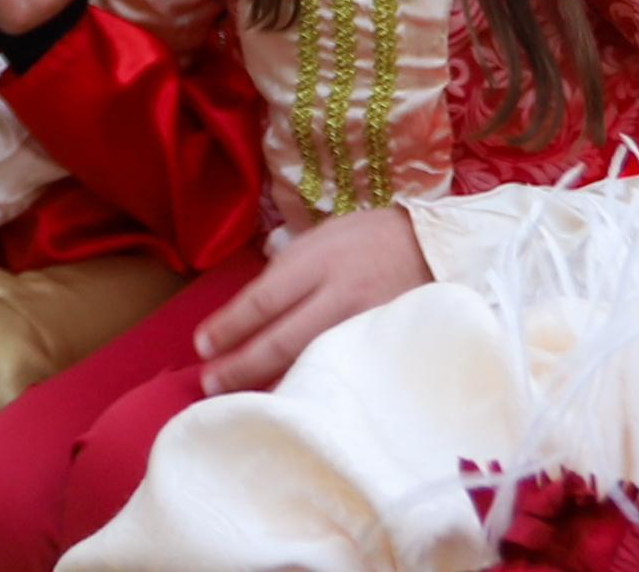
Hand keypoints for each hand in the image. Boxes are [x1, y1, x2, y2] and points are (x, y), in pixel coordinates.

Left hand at [192, 206, 435, 393]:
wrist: (436, 249)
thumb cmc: (371, 238)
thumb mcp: (325, 235)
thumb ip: (288, 267)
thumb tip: (250, 306)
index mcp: (320, 261)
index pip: (263, 299)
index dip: (229, 326)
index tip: (202, 346)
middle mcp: (340, 295)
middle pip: (281, 341)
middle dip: (241, 367)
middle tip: (210, 384)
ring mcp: (364, 327)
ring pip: (310, 365)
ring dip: (273, 385)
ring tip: (242, 404)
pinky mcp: (383, 350)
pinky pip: (341, 375)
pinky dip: (314, 389)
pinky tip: (295, 403)